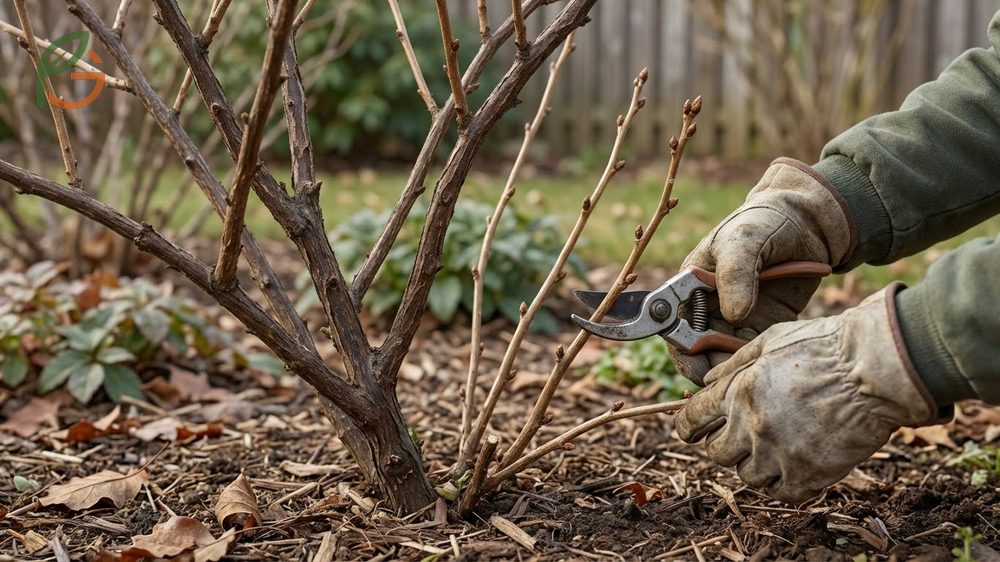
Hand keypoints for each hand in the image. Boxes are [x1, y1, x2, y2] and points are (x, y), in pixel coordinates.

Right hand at [669, 158, 854, 383]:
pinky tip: (765, 369)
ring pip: (724, 357)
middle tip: (728, 379)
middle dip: (708, 367)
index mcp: (690, 286)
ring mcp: (736, 319)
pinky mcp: (762, 327)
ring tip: (750, 376)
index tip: (696, 365)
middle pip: (696, 349)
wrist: (809, 221)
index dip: (680, 348)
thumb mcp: (745, 240)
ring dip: (732, 369)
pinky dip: (754, 364)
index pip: (673, 324)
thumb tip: (733, 315)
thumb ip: (735, 275)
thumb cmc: (766, 221)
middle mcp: (708, 307)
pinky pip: (752, 353)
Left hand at [674, 285, 937, 503]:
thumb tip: (706, 381)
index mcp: (737, 393)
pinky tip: (792, 464)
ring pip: (746, 476)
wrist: (876, 370)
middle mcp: (752, 427)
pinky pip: (779, 493)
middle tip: (741, 435)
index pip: (691, 422)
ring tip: (773, 446)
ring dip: (753, 463)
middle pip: (716, 453)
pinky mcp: (809, 475)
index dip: (688, 426)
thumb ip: (733, 365)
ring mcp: (779, 454)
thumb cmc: (824, 348)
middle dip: (723, 443)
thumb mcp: (769, 341)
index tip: (693, 430)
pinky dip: (781, 483)